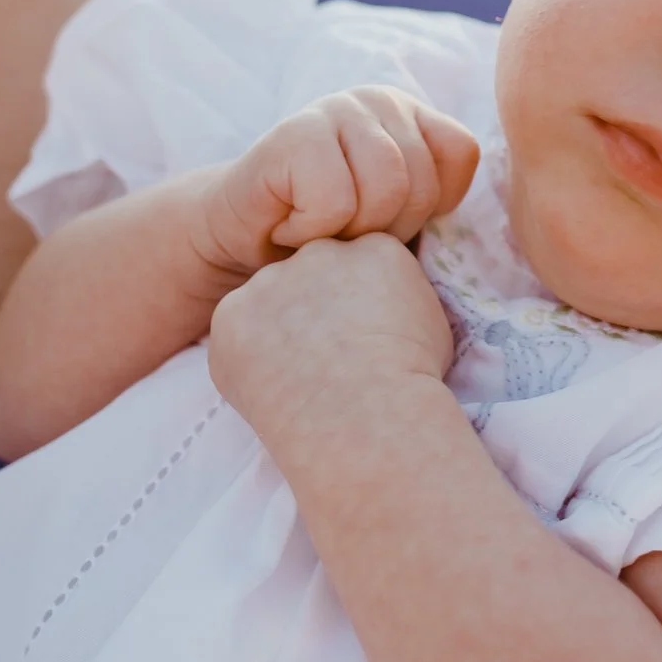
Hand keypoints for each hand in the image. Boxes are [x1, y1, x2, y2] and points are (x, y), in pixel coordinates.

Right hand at [194, 87, 480, 278]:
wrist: (241, 243)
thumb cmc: (330, 236)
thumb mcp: (399, 214)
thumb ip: (441, 196)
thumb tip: (522, 206)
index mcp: (413, 111)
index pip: (462, 155)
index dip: (429, 205)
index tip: (386, 219)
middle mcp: (377, 98)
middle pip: (421, 179)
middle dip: (385, 227)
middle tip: (345, 231)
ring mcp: (333, 108)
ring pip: (384, 188)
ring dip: (350, 231)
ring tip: (323, 229)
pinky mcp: (291, 133)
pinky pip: (335, 200)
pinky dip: (312, 231)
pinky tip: (291, 224)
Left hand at [207, 232, 456, 454]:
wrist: (368, 414)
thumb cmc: (412, 379)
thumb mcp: (430, 321)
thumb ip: (400, 298)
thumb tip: (388, 307)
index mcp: (372, 247)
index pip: (357, 263)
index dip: (358, 304)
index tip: (362, 338)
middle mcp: (317, 252)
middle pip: (310, 275)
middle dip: (314, 310)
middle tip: (326, 359)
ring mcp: (269, 282)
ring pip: (268, 304)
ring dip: (277, 333)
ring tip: (300, 380)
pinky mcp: (231, 316)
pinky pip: (235, 335)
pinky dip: (246, 361)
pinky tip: (273, 389)